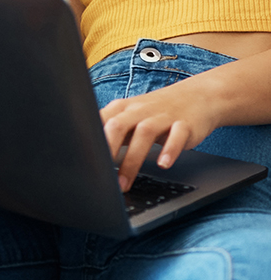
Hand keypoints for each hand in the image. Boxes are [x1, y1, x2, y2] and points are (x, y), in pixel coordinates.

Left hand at [100, 77, 221, 189]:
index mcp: (122, 108)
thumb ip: (111, 131)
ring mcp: (163, 116)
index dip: (89, 140)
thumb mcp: (130, 117)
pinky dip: (170, 150)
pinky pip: (177, 135)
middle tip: (101, 176)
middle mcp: (140, 110)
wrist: (197, 96)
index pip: (100, 121)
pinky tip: (163, 164)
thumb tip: (89, 153)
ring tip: (124, 183)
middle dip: (108, 150)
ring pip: (145, 133)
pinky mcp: (185, 124)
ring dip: (132, 160)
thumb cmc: (156, 111)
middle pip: (118, 125)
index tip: (83, 162)